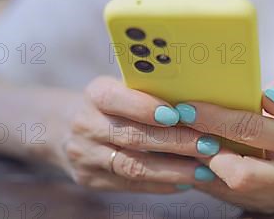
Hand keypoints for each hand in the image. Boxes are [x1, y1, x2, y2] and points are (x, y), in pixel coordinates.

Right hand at [56, 76, 219, 192]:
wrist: (64, 128)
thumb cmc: (111, 104)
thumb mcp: (120, 87)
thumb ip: (149, 91)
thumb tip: (198, 100)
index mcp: (95, 94)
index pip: (117, 99)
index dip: (147, 107)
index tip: (180, 114)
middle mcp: (85, 124)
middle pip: (133, 137)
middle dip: (175, 142)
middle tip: (209, 145)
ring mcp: (85, 155)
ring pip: (133, 166)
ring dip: (173, 170)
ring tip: (204, 170)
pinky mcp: (90, 179)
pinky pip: (130, 185)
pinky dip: (161, 184)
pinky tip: (186, 182)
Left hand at [181, 81, 273, 212]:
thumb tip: (267, 97)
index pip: (251, 130)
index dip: (215, 119)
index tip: (187, 108)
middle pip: (238, 172)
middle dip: (204, 150)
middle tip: (180, 129)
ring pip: (226, 186)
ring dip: (200, 164)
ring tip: (181, 139)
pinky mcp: (260, 205)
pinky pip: (223, 194)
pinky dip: (202, 174)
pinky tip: (190, 155)